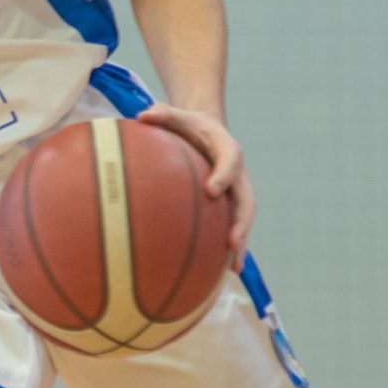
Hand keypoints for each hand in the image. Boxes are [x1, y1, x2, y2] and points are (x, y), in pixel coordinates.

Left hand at [137, 103, 253, 262]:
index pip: (231, 160)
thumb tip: (141, 115)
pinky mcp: (229, 205)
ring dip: (240, 243)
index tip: (212, 190)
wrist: (205, 130)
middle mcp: (237, 174)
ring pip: (243, 219)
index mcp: (227, 148)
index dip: (224, 175)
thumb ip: (162, 114)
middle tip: (233, 241)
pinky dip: (230, 249)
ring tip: (233, 268)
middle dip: (241, 222)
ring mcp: (235, 192)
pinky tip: (223, 273)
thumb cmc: (187, 125)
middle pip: (246, 200)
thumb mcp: (176, 115)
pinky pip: (230, 227)